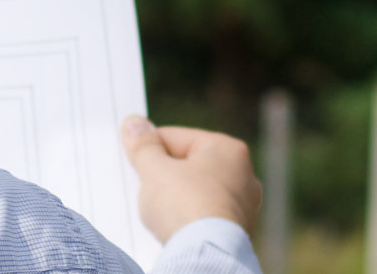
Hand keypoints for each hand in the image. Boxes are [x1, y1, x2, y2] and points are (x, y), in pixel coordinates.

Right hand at [120, 115, 261, 242]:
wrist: (205, 253)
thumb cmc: (184, 205)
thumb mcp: (154, 169)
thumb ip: (143, 145)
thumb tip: (134, 123)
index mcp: (227, 149)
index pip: (175, 137)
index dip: (149, 148)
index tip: (132, 159)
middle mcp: (243, 173)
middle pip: (188, 163)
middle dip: (163, 173)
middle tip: (143, 184)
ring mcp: (243, 204)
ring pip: (196, 189)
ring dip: (175, 195)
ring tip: (159, 207)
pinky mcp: (236, 229)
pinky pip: (204, 213)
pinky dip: (187, 215)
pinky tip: (174, 223)